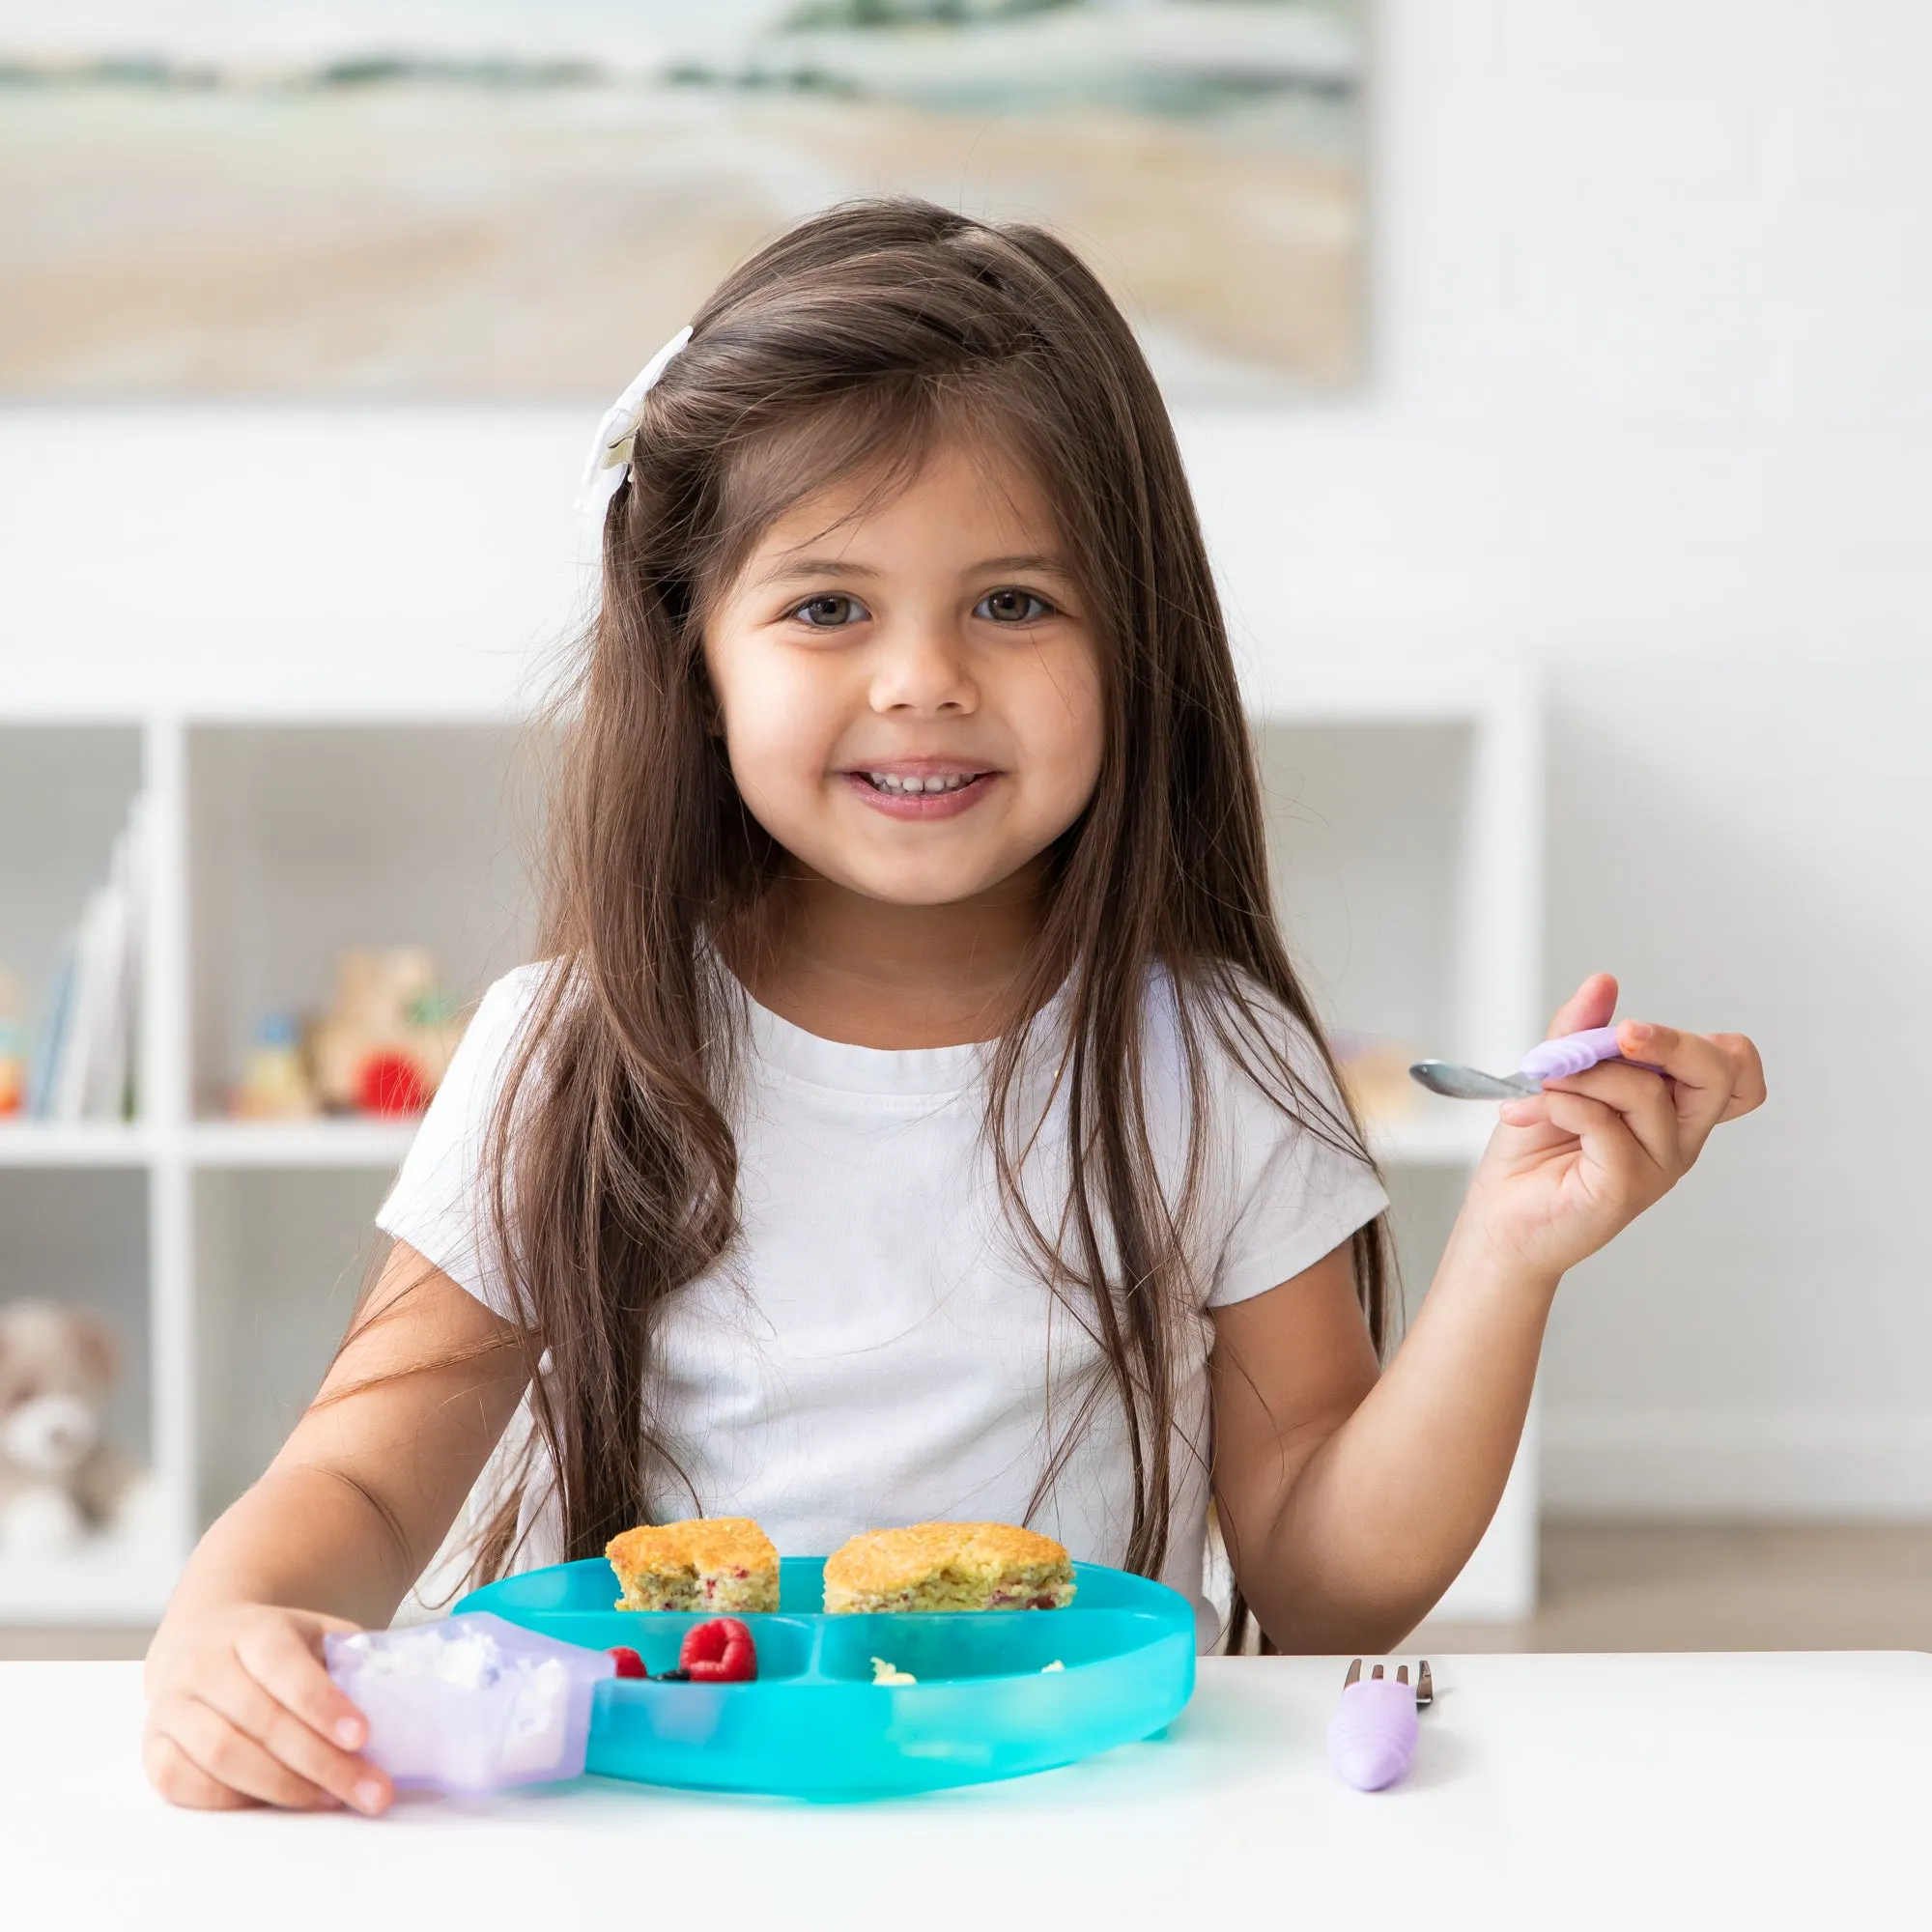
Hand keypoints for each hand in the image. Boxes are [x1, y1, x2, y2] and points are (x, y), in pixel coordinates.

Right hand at [143, 1602, 392, 1813]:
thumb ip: (351, 1658)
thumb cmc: (272, 1644)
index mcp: (250, 1629)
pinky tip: (274, 1804)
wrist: (202, 1636)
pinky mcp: (152, 1746)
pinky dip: (231, 1801)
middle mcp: (203, 1665)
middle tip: (368, 1790)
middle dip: (321, 1762)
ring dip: (282, 1788)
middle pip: (261, 1722)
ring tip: (331, 1800)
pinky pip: (184, 1784)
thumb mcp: (313, 1632)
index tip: (363, 1736)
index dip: (322, 1704)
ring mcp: (171, 1707)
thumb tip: (400, 1695)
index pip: (284, 1666)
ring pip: (223, 1756)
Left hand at [1459, 972, 1765, 1284]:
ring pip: (1644, 1091)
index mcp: (1673, 1105)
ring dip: (1581, 1075)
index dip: (1711, 1043)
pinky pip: (1603, 1124)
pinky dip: (1560, 1104)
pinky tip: (1525, 1112)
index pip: (1737, 1069)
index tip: (1635, 1033)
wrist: (1500, 1216)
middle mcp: (1678, 1135)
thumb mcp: (1557, 1075)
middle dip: (1667, 1040)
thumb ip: (1581, 1032)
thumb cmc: (1534, 1151)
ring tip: (1537, 1087)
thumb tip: (1604, 981)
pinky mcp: (1626, 1187)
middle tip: (1617, 1035)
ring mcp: (1657, 1165)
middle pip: (1718, 1073)